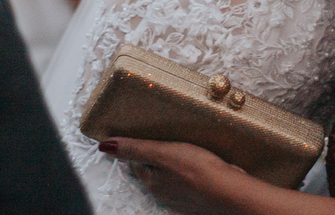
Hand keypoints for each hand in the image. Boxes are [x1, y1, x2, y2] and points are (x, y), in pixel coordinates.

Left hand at [100, 138, 246, 213]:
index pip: (138, 164)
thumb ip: (135, 149)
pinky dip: (191, 175)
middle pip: (154, 173)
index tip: (144, 135)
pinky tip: (201, 165)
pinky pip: (190, 184)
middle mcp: (165, 195)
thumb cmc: (196, 170)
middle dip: (156, 158)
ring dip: (174, 167)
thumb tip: (104, 145)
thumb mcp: (162, 153)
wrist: (230, 192)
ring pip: (172, 180)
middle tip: (164, 139)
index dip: (139, 149)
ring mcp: (183, 200)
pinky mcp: (201, 199)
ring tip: (183, 148)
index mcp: (152, 183)